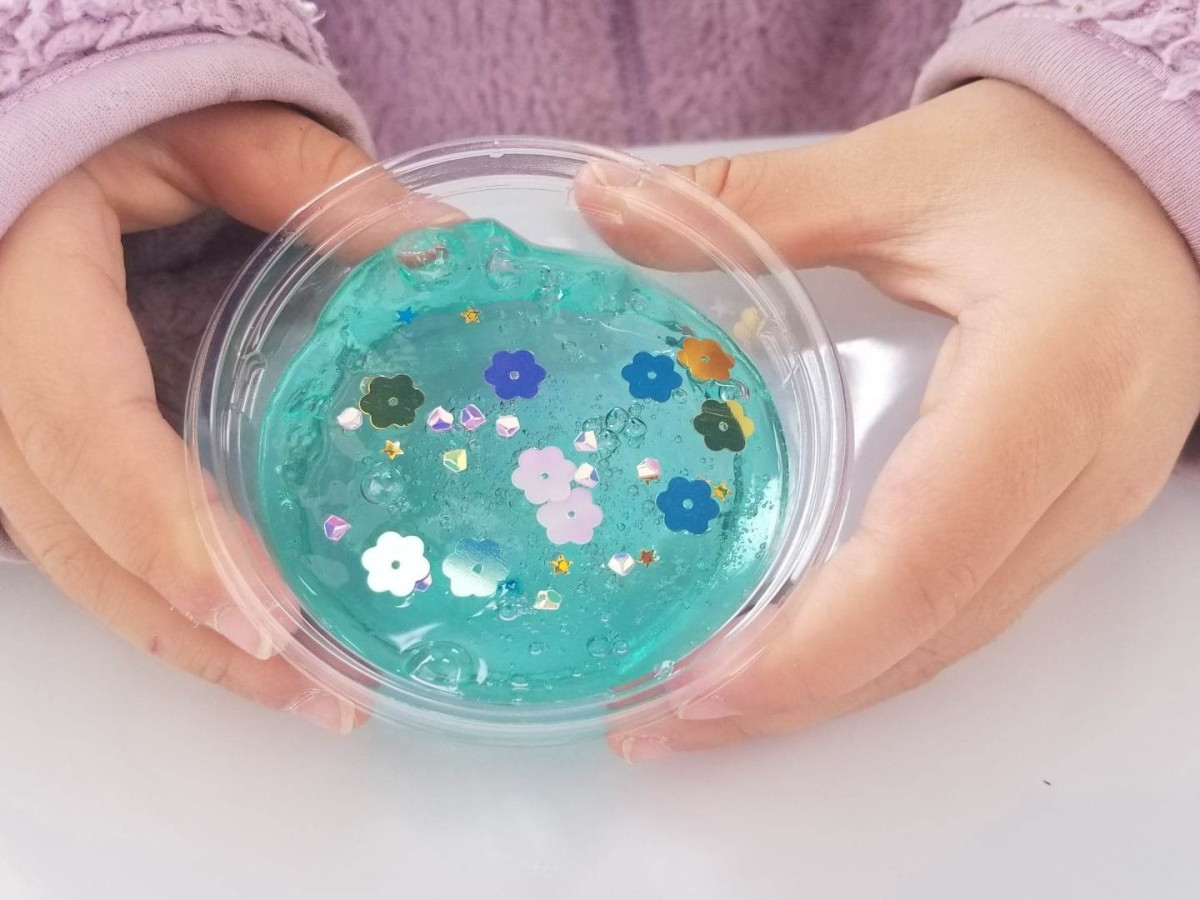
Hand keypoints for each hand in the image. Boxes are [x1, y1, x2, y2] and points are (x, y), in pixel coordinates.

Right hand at [0, 104, 378, 732]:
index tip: (267, 615)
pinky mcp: (38, 446)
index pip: (85, 427)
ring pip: (71, 562)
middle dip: (197, 629)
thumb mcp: (215, 132)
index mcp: (25, 286)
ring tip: (305, 694)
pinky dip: (164, 603)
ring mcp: (7, 422)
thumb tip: (447, 252)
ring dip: (185, 640)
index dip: (168, 530)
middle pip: (74, 535)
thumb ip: (316, 186)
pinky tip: (248, 639)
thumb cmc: (127, 120)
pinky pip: (83, 545)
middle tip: (324, 694)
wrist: (51, 135)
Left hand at [584, 80, 1199, 759]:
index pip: (926, 551)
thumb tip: (606, 205)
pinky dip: (868, 649)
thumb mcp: (900, 170)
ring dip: (826, 689)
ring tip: (702, 709)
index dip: (811, 640)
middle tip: (662, 721)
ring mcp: (1082, 508)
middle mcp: (1083, 472)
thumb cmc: (1053, 168)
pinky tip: (789, 654)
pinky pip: (960, 609)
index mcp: (1050, 379)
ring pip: (949, 638)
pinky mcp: (1060, 516)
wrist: (1155, 183)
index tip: (698, 683)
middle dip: (793, 695)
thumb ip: (753, 202)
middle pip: (931, 628)